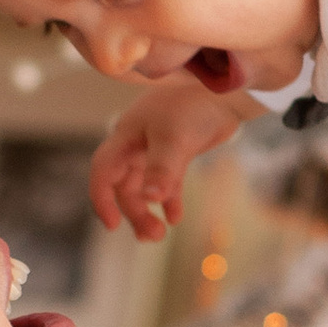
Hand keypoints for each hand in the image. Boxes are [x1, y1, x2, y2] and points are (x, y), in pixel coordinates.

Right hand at [88, 76, 252, 238]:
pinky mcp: (176, 152)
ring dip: (148, 210)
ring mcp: (155, 148)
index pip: (102, 171)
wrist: (225, 90)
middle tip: (154, 236)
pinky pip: (166, 182)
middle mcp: (136, 143)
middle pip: (124, 186)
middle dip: (134, 213)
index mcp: (126, 137)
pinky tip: (175, 217)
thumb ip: (162, 170)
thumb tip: (150, 199)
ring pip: (143, 187)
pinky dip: (168, 200)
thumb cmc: (193, 106)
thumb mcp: (176, 139)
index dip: (102, 199)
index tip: (112, 226)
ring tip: (160, 233)